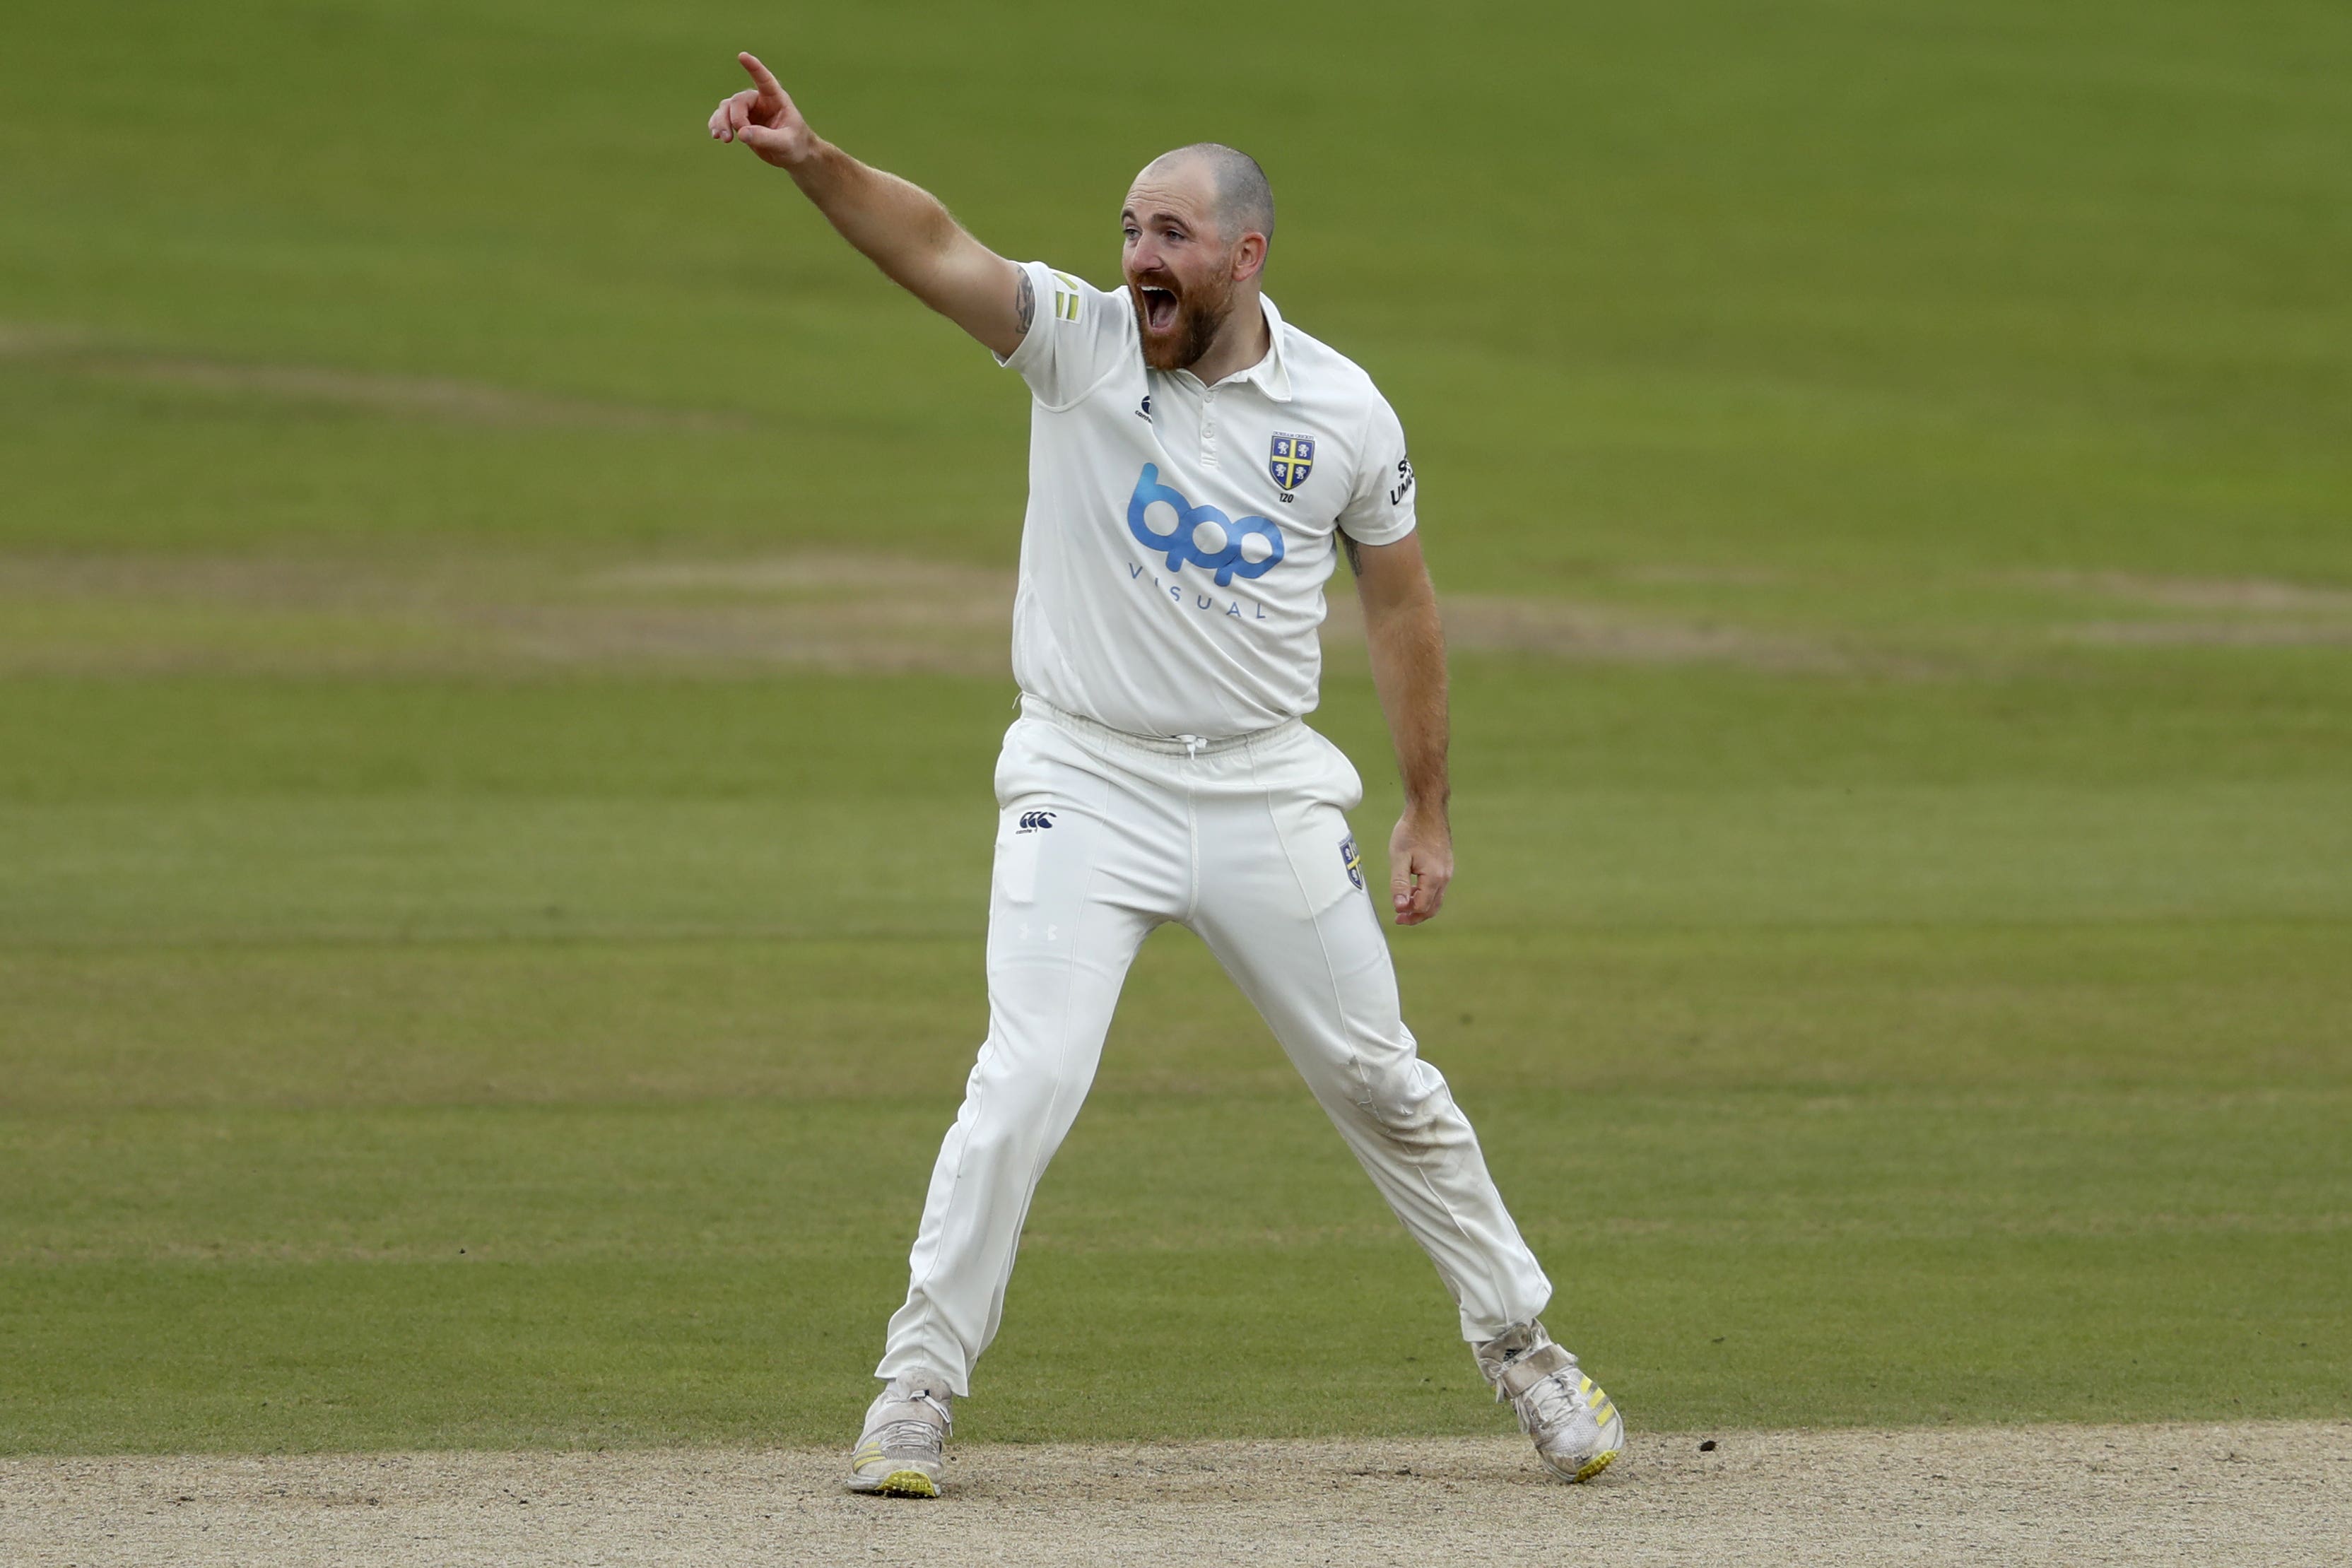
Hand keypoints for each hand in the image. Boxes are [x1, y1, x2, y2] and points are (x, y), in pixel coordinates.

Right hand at [707, 52, 815, 167]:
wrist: (793, 154)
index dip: (754, 67)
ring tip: (724, 139)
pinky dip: (717, 125)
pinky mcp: (739, 120)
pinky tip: (716, 136)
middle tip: (741, 137)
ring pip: (726, 107)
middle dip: (735, 119)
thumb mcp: (784, 143)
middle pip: (738, 101)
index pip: (764, 79)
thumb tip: (741, 133)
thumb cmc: (795, 144)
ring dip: (721, 122)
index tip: (742, 56)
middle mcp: (759, 100)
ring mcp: (748, 110)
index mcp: (775, 98)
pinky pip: (722, 117)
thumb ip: (765, 137)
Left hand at [1387, 806, 1452, 925]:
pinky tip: (1412, 888)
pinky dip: (1426, 894)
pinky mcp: (1446, 864)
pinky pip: (1438, 887)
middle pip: (1433, 907)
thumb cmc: (1410, 831)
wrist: (1427, 809)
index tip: (1395, 916)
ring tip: (1404, 905)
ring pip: (1437, 898)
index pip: (1423, 907)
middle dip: (1416, 916)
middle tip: (1399, 919)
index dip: (1409, 914)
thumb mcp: (1399, 858)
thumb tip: (1400, 908)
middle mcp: (1445, 876)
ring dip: (1421, 905)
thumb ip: (1399, 884)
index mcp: (1434, 877)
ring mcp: (1448, 870)